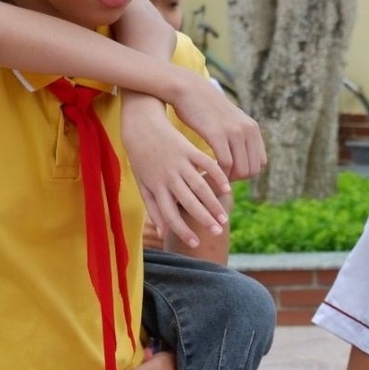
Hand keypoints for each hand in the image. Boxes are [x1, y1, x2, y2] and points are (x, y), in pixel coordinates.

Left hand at [122, 93, 230, 248]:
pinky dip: (217, 176)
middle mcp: (168, 177)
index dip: (182, 231)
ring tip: (224, 217)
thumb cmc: (141, 159)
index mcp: (156, 187)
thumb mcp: (143, 184)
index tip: (195, 243)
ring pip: (200, 186)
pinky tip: (227, 188)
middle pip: (188, 203)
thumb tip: (162, 233)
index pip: (170, 215)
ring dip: (213, 204)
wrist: (141, 126)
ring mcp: (179, 163)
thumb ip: (154, 208)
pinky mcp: (188, 150)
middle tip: (217, 232)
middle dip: (203, 220)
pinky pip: (206, 165)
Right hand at [168, 69, 265, 180]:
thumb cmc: (204, 107)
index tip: (228, 174)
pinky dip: (216, 173)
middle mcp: (247, 130)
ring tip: (211, 177)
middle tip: (218, 178)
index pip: (259, 164)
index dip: (245, 173)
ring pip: (239, 170)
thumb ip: (238, 134)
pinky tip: (204, 172)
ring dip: (225, 179)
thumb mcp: (229, 119)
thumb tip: (240, 155)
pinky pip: (224, 164)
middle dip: (235, 179)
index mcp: (252, 128)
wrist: (188, 89)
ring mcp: (234, 132)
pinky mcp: (218, 134)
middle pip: (251, 170)